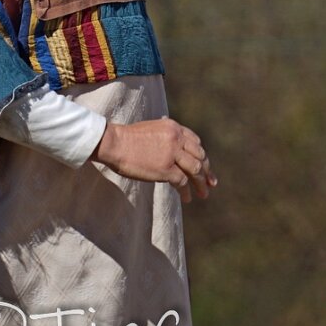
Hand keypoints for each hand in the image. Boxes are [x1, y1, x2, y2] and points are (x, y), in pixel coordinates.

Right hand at [93, 119, 216, 201]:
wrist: (114, 143)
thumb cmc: (126, 138)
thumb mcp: (150, 129)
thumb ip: (164, 136)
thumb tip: (171, 148)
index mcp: (173, 127)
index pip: (195, 142)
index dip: (202, 156)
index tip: (204, 166)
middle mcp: (177, 139)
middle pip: (199, 156)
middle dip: (207, 171)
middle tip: (212, 183)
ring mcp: (172, 154)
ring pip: (195, 170)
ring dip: (201, 184)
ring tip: (204, 194)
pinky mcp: (166, 169)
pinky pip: (183, 182)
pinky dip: (186, 191)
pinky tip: (187, 198)